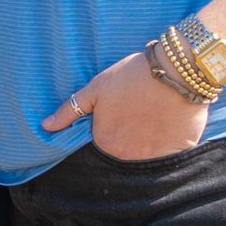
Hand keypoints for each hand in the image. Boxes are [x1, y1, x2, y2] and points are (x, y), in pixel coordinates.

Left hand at [45, 51, 209, 161]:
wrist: (176, 70)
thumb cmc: (132, 77)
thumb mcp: (95, 89)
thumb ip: (70, 111)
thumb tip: (46, 127)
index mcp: (105, 142)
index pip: (102, 143)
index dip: (110, 127)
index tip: (119, 113)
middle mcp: (128, 155)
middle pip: (125, 151)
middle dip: (129, 136)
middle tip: (137, 113)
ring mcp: (155, 155)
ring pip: (148, 153)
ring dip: (149, 140)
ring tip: (153, 116)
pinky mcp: (180, 150)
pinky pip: (171, 152)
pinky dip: (170, 141)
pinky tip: (170, 121)